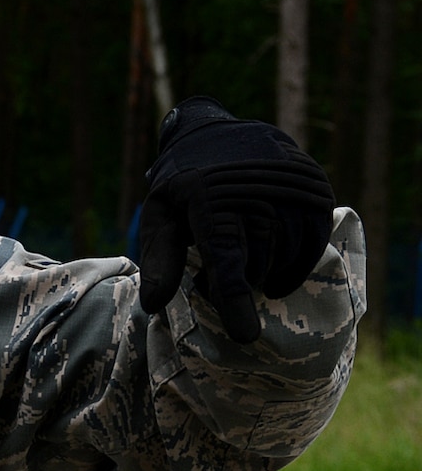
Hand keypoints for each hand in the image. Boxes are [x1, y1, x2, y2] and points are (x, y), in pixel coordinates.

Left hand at [137, 96, 334, 344]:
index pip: (228, 262)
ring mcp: (292, 190)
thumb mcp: (160, 216)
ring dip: (265, 271)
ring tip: (240, 255)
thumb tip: (153, 305)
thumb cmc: (182, 186)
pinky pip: (313, 244)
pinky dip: (294, 261)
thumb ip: (159, 260)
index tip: (245, 336)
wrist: (219, 134)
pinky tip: (271, 257)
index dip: (235, 301)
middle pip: (257, 268)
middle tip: (214, 273)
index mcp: (211, 200)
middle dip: (237, 283)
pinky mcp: (316, 190)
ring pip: (286, 259)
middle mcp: (257, 192)